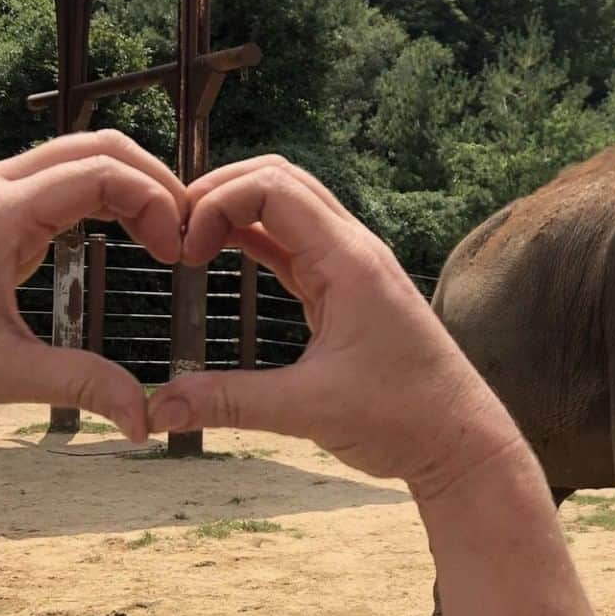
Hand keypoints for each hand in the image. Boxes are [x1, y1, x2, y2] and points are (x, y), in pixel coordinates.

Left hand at [0, 131, 184, 439]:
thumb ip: (80, 386)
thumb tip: (145, 421)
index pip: (101, 173)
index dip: (155, 203)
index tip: (176, 253)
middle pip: (97, 147)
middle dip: (154, 182)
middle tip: (184, 234)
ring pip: (82, 153)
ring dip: (133, 183)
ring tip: (165, 232)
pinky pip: (64, 176)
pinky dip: (107, 193)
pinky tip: (130, 232)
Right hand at [148, 157, 520, 493]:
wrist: (458, 436)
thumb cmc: (401, 416)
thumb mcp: (309, 409)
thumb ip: (230, 402)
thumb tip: (156, 409)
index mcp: (349, 260)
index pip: (275, 188)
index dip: (218, 201)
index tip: (184, 251)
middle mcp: (354, 249)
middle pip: (282, 180)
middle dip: (223, 190)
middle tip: (175, 229)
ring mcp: (354, 265)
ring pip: (291, 205)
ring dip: (239, 208)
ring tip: (189, 238)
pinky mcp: (349, 288)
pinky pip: (297, 242)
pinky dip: (257, 237)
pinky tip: (222, 251)